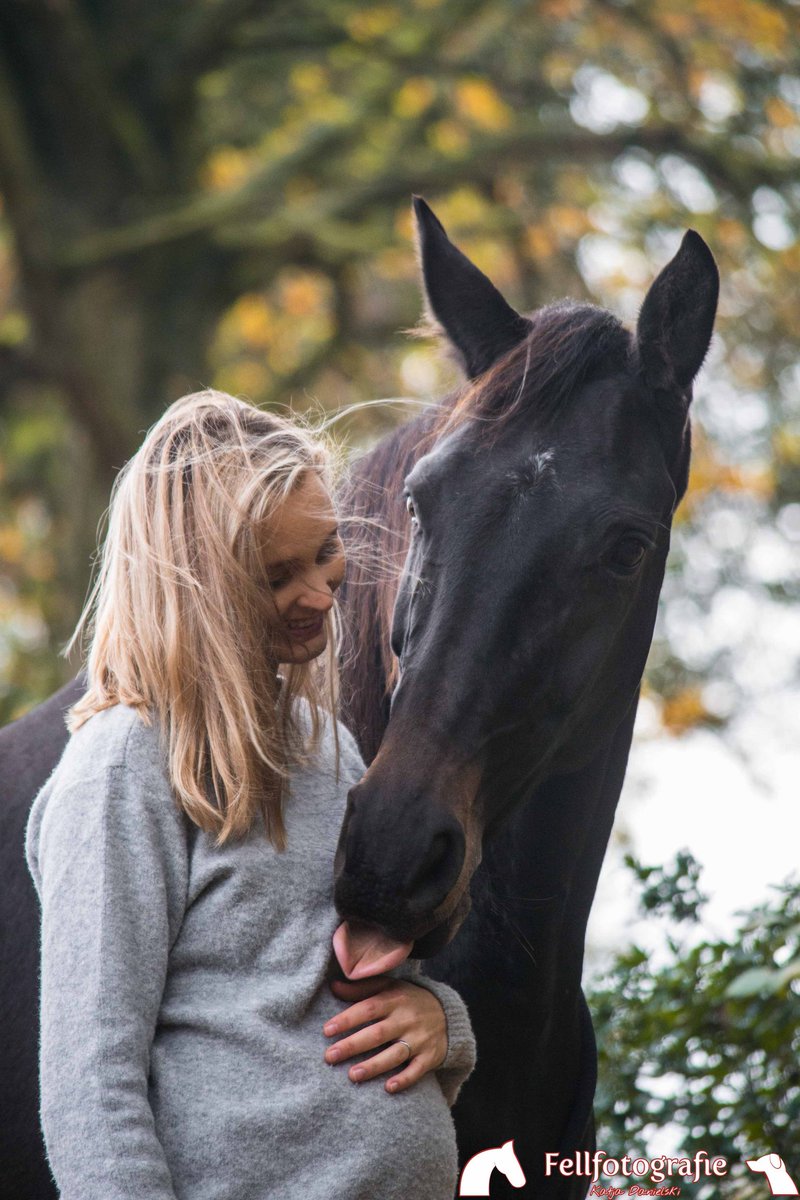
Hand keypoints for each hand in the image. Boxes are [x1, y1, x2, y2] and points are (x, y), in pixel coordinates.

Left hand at [323, 976, 447, 1093]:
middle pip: (377, 1034)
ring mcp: (420, 1039)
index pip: (368, 1008)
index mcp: (394, 999)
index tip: (326, 1030)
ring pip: (395, 1054)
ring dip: (374, 1066)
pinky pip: (417, 1070)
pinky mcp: (430, 1056)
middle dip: (352, 1046)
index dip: (347, 1019)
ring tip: (352, 1075)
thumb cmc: (408, 1000)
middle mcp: (406, 1019)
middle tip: (329, 1056)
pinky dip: (404, 1079)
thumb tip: (333, 986)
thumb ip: (362, 989)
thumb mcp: (389, 987)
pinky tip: (388, 1088)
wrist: (448, 1013)